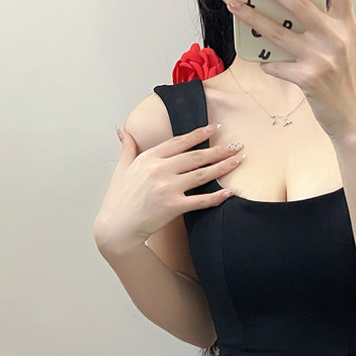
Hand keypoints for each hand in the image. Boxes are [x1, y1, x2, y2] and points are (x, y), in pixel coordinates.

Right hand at [93, 124, 242, 252]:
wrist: (117, 227)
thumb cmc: (119, 200)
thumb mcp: (121, 170)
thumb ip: (127, 149)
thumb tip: (122, 132)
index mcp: (148, 158)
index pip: (178, 142)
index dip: (198, 134)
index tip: (213, 128)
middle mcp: (159, 170)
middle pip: (195, 156)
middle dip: (218, 150)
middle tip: (236, 145)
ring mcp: (167, 188)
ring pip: (202, 174)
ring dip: (223, 167)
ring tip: (239, 160)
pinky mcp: (173, 206)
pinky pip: (201, 200)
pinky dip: (217, 197)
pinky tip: (230, 192)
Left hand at [221, 0, 355, 139]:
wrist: (350, 115)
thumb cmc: (342, 79)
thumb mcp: (343, 44)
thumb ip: (326, 21)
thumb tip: (291, 3)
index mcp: (345, 24)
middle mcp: (335, 37)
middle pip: (298, 3)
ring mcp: (321, 59)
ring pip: (279, 32)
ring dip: (251, 16)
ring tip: (232, 3)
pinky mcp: (309, 79)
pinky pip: (277, 65)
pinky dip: (266, 61)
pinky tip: (260, 59)